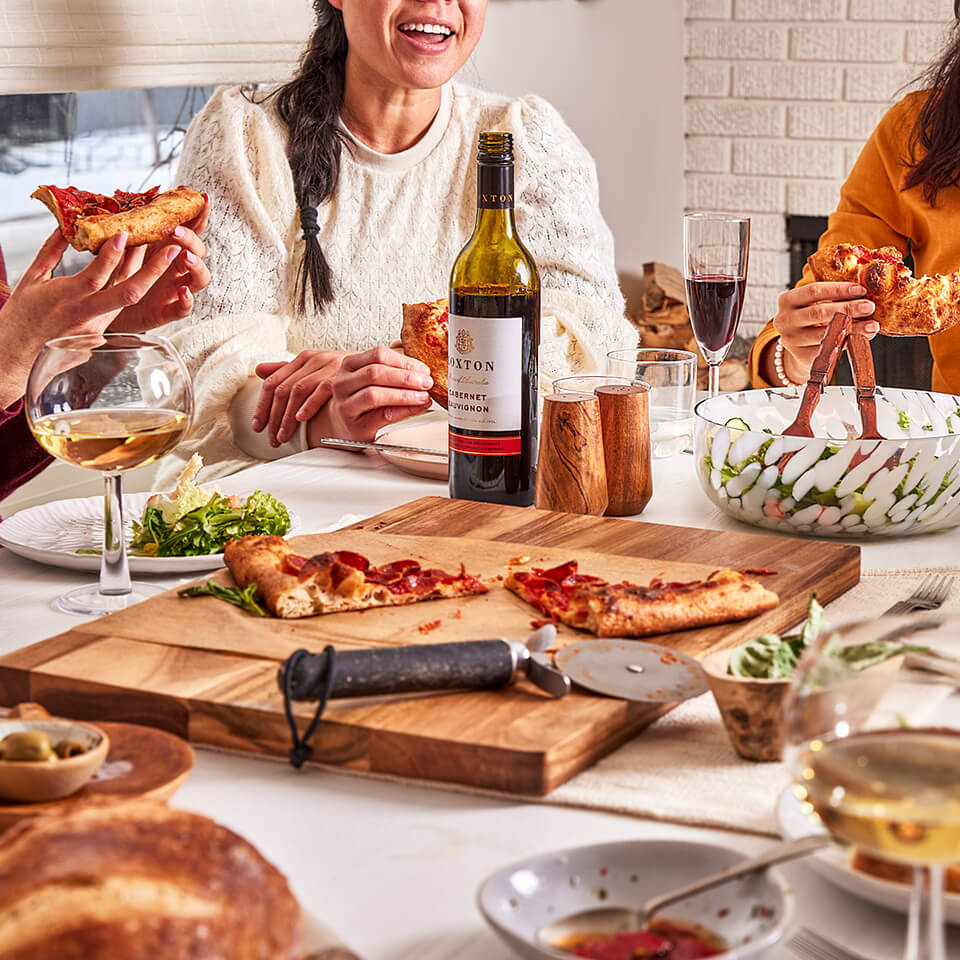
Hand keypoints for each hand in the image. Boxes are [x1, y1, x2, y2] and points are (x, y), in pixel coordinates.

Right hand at [0, 230, 191, 407]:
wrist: (17, 354)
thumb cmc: (21, 316)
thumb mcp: (32, 278)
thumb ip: (51, 251)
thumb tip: (67, 227)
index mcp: (69, 297)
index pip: (97, 274)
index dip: (112, 254)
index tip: (124, 234)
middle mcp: (89, 314)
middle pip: (128, 292)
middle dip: (154, 270)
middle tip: (173, 250)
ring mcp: (99, 326)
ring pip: (127, 298)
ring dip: (147, 276)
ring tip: (164, 255)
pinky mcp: (102, 335)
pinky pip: (119, 308)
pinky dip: (128, 288)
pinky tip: (139, 272)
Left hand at [107, 198, 211, 332]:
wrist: (102, 311)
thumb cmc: (113, 280)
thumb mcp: (120, 251)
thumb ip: (129, 234)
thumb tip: (127, 207)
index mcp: (168, 250)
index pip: (190, 231)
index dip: (199, 215)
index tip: (202, 198)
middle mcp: (177, 270)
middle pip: (198, 252)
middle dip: (191, 239)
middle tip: (175, 231)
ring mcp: (175, 290)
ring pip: (200, 278)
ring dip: (196, 266)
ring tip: (184, 257)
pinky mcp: (167, 311)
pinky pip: (185, 308)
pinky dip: (187, 300)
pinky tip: (182, 292)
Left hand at [253, 350, 347, 445]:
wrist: (380, 363)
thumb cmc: (348, 371)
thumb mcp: (317, 368)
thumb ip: (289, 370)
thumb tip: (258, 369)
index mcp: (303, 359)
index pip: (272, 383)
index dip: (262, 407)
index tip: (258, 426)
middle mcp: (312, 360)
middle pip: (280, 389)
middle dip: (272, 417)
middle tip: (271, 438)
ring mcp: (325, 366)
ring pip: (295, 391)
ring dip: (287, 417)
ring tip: (284, 437)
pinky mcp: (339, 374)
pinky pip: (319, 390)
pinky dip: (308, 405)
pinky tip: (302, 420)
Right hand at [306, 347, 433, 444]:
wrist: (346, 426)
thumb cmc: (362, 401)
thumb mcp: (372, 380)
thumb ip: (394, 372)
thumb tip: (423, 373)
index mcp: (350, 365)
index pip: (378, 355)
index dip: (403, 361)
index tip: (422, 369)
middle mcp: (343, 383)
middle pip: (375, 373)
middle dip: (406, 377)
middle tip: (426, 382)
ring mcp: (346, 406)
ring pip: (375, 394)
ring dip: (404, 394)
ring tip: (423, 395)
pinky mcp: (355, 426)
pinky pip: (382, 416)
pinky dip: (404, 410)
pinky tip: (418, 407)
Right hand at [773, 282, 878, 382]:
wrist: (799, 345)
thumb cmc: (813, 318)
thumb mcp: (816, 303)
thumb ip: (834, 298)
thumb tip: (865, 296)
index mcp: (787, 300)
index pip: (813, 291)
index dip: (838, 290)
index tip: (861, 290)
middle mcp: (784, 320)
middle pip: (818, 312)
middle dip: (847, 309)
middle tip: (869, 307)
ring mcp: (791, 340)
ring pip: (824, 334)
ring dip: (852, 329)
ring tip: (872, 325)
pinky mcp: (801, 357)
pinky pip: (827, 350)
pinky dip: (846, 344)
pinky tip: (861, 340)